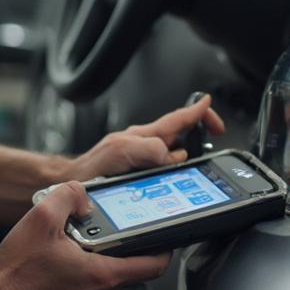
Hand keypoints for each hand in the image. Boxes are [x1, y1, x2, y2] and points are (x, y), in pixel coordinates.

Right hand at [0, 182, 170, 289]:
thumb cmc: (17, 273)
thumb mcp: (41, 217)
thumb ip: (69, 195)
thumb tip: (83, 197)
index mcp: (103, 275)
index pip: (155, 264)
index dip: (166, 245)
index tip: (167, 231)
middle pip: (132, 268)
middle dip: (126, 244)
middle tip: (114, 225)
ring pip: (110, 277)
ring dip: (103, 257)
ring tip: (81, 238)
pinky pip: (91, 287)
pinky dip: (87, 269)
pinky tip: (65, 256)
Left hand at [66, 94, 225, 182]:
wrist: (74, 184)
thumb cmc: (91, 168)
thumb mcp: (121, 151)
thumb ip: (148, 148)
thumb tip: (173, 154)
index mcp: (143, 135)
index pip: (177, 119)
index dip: (197, 112)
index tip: (209, 105)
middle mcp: (144, 143)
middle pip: (179, 131)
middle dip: (199, 129)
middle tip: (215, 132)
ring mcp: (142, 157)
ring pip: (173, 149)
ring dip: (189, 150)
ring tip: (201, 155)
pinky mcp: (139, 171)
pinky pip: (164, 166)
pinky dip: (176, 167)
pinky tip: (178, 175)